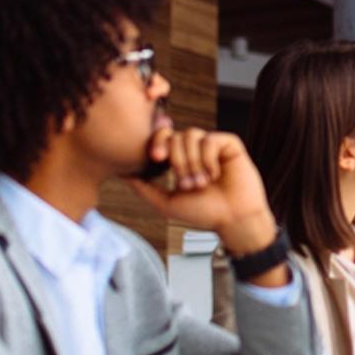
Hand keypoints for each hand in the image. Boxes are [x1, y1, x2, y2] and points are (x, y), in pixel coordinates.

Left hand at [126, 127, 276, 257]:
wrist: (233, 219)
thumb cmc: (203, 213)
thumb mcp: (166, 202)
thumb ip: (143, 187)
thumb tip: (121, 173)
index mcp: (179, 159)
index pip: (162, 137)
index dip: (156, 142)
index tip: (156, 158)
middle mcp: (195, 149)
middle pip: (174, 135)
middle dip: (177, 161)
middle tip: (186, 184)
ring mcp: (212, 146)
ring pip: (191, 135)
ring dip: (193, 162)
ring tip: (202, 183)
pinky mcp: (229, 144)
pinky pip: (211, 139)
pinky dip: (209, 159)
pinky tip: (215, 174)